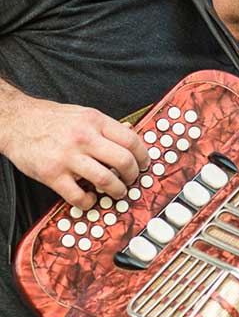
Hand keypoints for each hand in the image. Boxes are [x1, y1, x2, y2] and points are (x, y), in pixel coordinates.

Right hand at [2, 95, 149, 209]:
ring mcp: (68, 157)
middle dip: (133, 175)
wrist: (16, 121)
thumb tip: (132, 133)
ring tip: (117, 191)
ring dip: (117, 190)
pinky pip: (79, 196)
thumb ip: (107, 126)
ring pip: (106, 180)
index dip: (143, 156)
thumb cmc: (52, 119)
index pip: (131, 140)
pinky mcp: (53, 174)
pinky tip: (90, 198)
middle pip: (124, 161)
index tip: (144, 164)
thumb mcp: (84, 114)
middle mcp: (84, 138)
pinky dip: (89, 202)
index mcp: (95, 121)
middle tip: (131, 180)